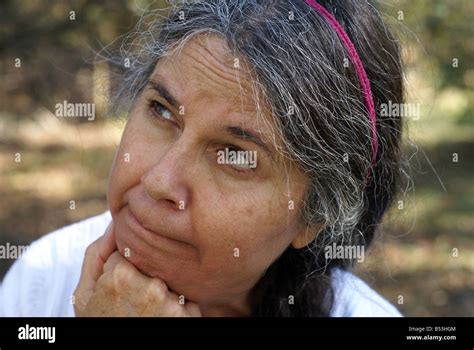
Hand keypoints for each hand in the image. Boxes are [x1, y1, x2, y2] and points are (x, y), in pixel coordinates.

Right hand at [73, 222, 200, 316]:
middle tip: (134, 298)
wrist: (119, 344)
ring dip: (161, 287)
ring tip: (147, 309)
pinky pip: (184, 293)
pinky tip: (161, 316)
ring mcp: (171, 302)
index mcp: (120, 277)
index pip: (129, 251)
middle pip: (152, 262)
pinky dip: (176, 302)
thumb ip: (96, 254)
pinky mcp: (189, 315)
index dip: (122, 267)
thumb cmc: (101, 322)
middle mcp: (149, 287)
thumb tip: (114, 223)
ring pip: (169, 276)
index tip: (118, 285)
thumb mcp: (84, 294)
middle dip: (144, 274)